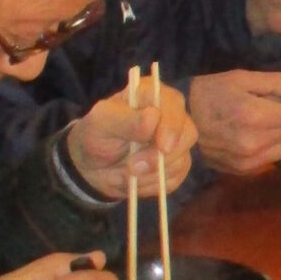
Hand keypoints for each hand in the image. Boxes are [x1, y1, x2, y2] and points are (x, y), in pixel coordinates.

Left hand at [64, 81, 197, 201]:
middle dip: (160, 157)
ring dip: (150, 174)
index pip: (174, 104)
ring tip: (126, 172)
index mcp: (152, 95)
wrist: (92, 166)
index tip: (162, 147)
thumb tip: (153, 117)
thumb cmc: (96, 135)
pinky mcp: (175, 166)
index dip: (171, 126)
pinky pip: (174, 180)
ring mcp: (176, 142)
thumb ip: (125, 119)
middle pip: (188, 134)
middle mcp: (170, 116)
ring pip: (181, 161)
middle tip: (133, 167)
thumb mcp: (101, 123)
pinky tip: (135, 180)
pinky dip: (151, 184)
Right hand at [188, 71, 280, 172]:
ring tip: (262, 123)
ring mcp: (249, 159)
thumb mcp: (242, 78)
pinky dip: (269, 146)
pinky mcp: (244, 170)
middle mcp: (255, 141)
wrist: (179, 121)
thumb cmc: (211, 92)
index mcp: (255, 114)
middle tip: (272, 106)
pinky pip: (273, 158)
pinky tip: (251, 136)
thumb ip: (279, 83)